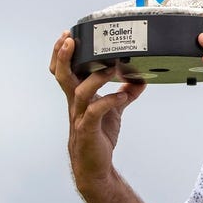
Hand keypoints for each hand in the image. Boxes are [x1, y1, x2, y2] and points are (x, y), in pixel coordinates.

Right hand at [49, 32, 145, 184]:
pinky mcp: (89, 130)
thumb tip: (140, 80)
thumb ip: (124, 93)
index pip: (63, 71)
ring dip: (95, 78)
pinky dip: (109, 101)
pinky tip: (122, 96)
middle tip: (71, 40)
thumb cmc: (98, 136)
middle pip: (62, 76)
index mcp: (77, 96)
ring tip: (112, 68)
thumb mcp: (113, 111)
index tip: (68, 36)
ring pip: (79, 92)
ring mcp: (80, 116)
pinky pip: (96, 112)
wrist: (94, 166)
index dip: (62, 54)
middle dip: (64, 57)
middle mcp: (75, 104)